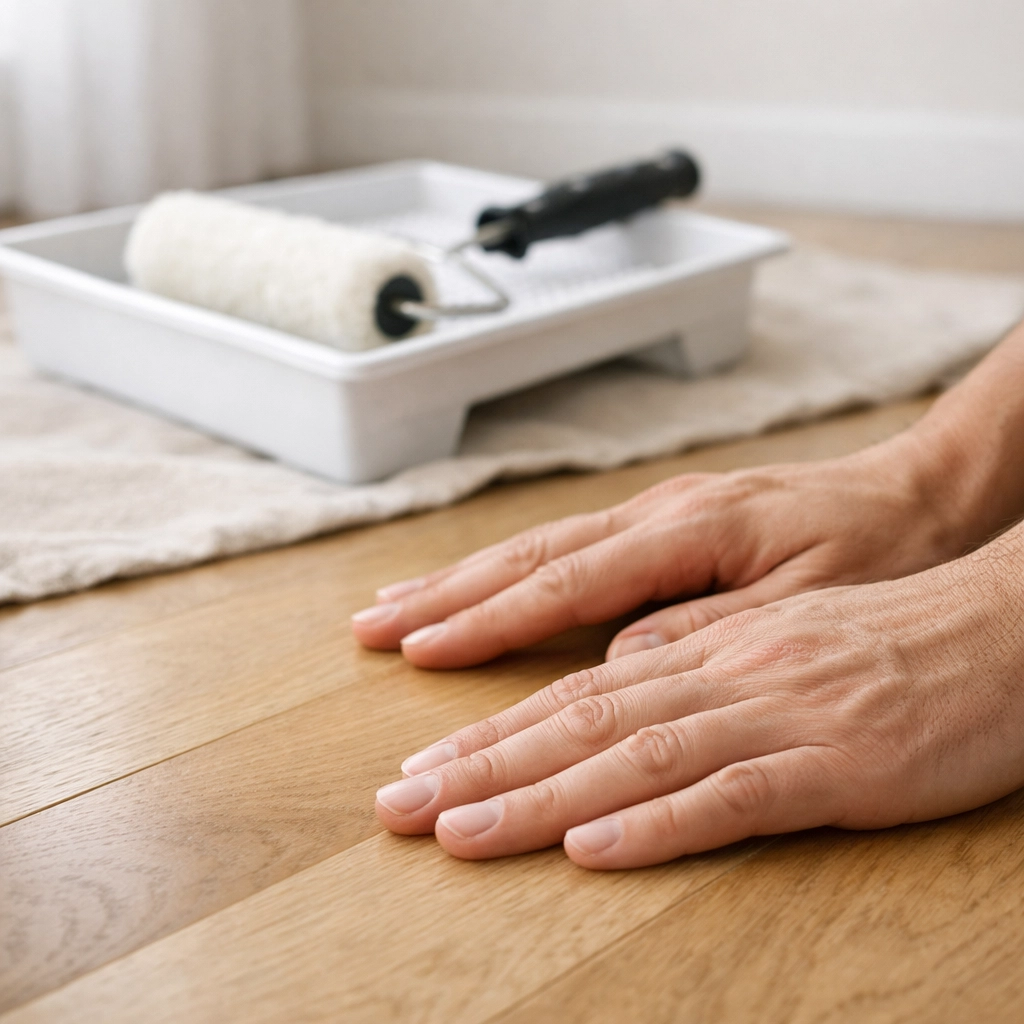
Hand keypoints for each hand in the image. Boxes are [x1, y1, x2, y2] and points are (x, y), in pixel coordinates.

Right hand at [352, 433, 967, 668]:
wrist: (922, 492)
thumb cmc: (879, 547)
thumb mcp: (813, 601)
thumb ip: (714, 630)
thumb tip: (621, 660)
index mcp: (688, 531)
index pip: (566, 583)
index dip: (489, 619)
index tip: (421, 649)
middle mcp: (657, 514)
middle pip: (530, 558)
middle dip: (444, 596)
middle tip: (370, 627)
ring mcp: (656, 513)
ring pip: (539, 548)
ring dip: (462, 580)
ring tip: (394, 608)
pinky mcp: (665, 524)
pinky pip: (570, 549)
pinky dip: (512, 574)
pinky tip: (480, 590)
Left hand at [374, 527, 1023, 867]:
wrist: (1000, 626)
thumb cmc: (887, 633)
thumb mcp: (777, 630)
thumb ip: (694, 648)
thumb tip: (619, 670)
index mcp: (706, 643)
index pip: (575, 686)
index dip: (490, 726)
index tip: (420, 762)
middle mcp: (723, 670)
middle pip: (580, 718)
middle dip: (479, 763)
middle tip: (397, 805)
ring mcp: (777, 713)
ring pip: (635, 753)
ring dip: (540, 796)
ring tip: (458, 832)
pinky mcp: (838, 763)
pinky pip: (734, 794)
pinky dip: (657, 822)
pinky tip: (593, 848)